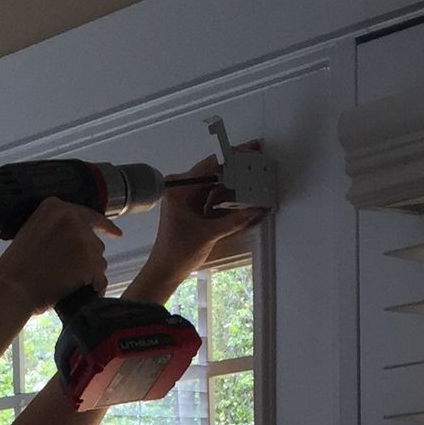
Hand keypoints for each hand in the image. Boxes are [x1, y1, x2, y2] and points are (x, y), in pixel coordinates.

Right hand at [0, 197, 119, 313]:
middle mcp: (71, 218)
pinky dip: (92, 288)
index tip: (117, 233)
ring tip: (68, 285)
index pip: (90, 215)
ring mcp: (81, 238)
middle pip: (94, 241)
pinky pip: (99, 278)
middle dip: (87, 259)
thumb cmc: (17, 268)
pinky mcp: (87, 261)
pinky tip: (78, 293)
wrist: (12, 287)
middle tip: (68, 276)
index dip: (105, 227)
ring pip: (99, 261)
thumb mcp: (34, 232)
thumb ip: (57, 229)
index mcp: (55, 207)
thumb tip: (81, 240)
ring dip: (89, 275)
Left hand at [146, 147, 266, 284]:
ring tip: (258, 183)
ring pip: (218, 187)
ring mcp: (190, 200)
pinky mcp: (196, 211)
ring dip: (237, 188)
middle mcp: (184, 189)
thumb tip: (258, 210)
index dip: (232, 158)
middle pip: (215, 173)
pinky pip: (216, 201)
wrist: (165, 273)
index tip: (251, 152)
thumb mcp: (208, 234)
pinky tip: (248, 201)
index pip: (210, 165)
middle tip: (259, 164)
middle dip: (237, 172)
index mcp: (180, 188)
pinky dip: (231, 202)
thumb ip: (235, 221)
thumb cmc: (178, 253)